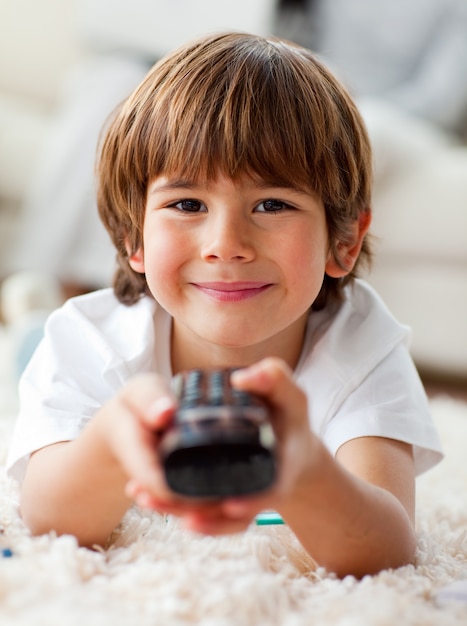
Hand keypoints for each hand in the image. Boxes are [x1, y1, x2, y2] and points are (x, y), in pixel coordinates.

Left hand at [126, 358, 316, 534]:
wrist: (291, 442)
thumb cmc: (289, 415)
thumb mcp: (290, 394)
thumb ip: (274, 378)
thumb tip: (240, 378)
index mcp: (284, 466)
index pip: (271, 489)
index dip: (252, 500)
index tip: (230, 504)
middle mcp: (265, 489)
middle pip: (237, 512)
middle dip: (206, 515)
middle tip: (172, 506)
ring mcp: (245, 498)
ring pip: (216, 518)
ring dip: (183, 513)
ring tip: (149, 501)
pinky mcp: (228, 500)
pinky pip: (207, 516)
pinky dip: (180, 512)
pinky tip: (150, 501)